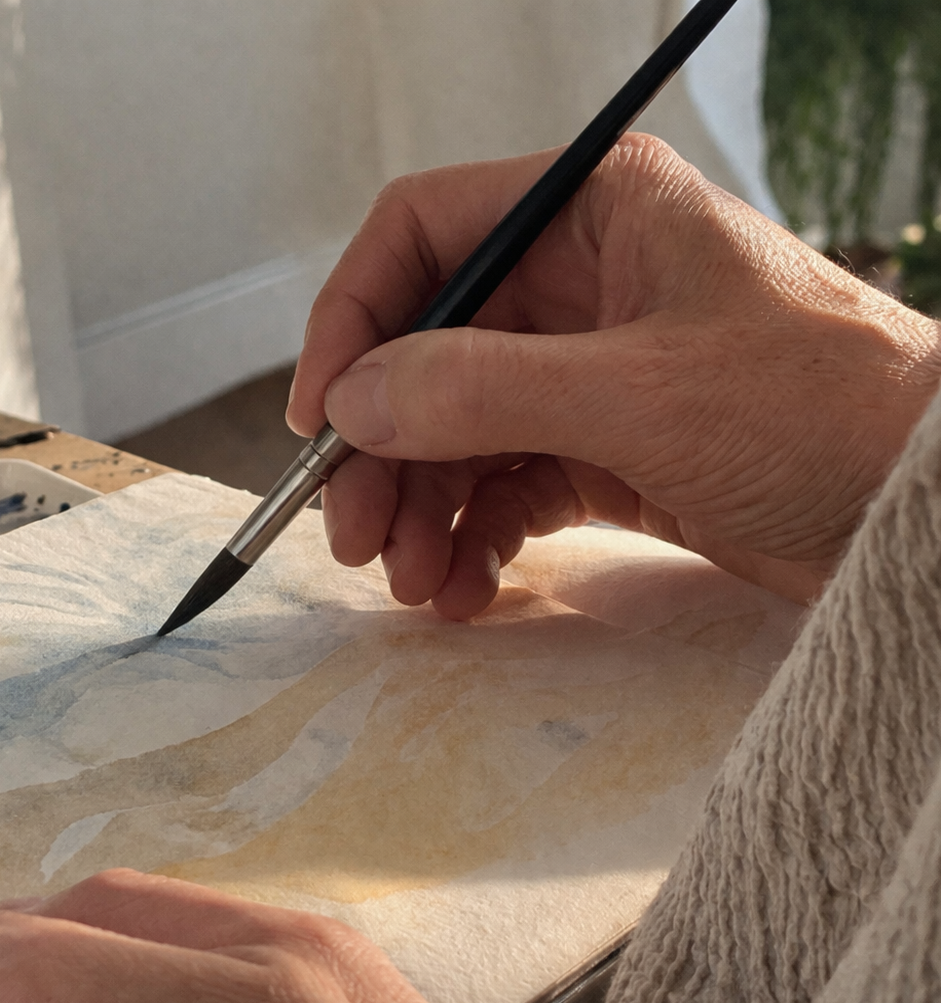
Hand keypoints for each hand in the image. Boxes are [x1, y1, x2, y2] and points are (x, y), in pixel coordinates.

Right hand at [288, 134, 940, 614]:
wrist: (920, 514)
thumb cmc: (824, 413)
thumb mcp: (640, 392)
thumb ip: (481, 389)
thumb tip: (354, 403)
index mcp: (590, 214)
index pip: (422, 236)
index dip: (352, 320)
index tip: (320, 418)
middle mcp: (578, 285)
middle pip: (425, 353)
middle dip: (382, 448)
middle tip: (353, 535)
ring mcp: (586, 372)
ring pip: (455, 431)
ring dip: (420, 509)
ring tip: (413, 581)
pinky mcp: (602, 450)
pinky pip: (503, 487)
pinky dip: (472, 539)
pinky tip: (462, 589)